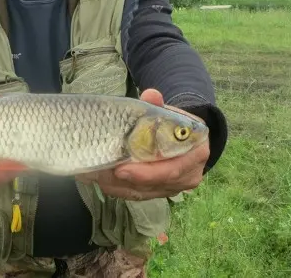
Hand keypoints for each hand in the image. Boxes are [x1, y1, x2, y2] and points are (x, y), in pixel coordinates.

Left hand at [76, 89, 209, 200]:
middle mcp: (188, 176)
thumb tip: (151, 95)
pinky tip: (101, 179)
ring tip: (95, 175)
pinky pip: (137, 195)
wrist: (183, 137)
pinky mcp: (159, 192)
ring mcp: (174, 188)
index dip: (146, 173)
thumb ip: (159, 105)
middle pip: (153, 185)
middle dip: (125, 181)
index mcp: (195, 155)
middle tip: (100, 173)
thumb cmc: (175, 125)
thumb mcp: (170, 113)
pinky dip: (118, 189)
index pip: (171, 171)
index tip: (121, 170)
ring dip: (117, 186)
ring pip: (142, 193)